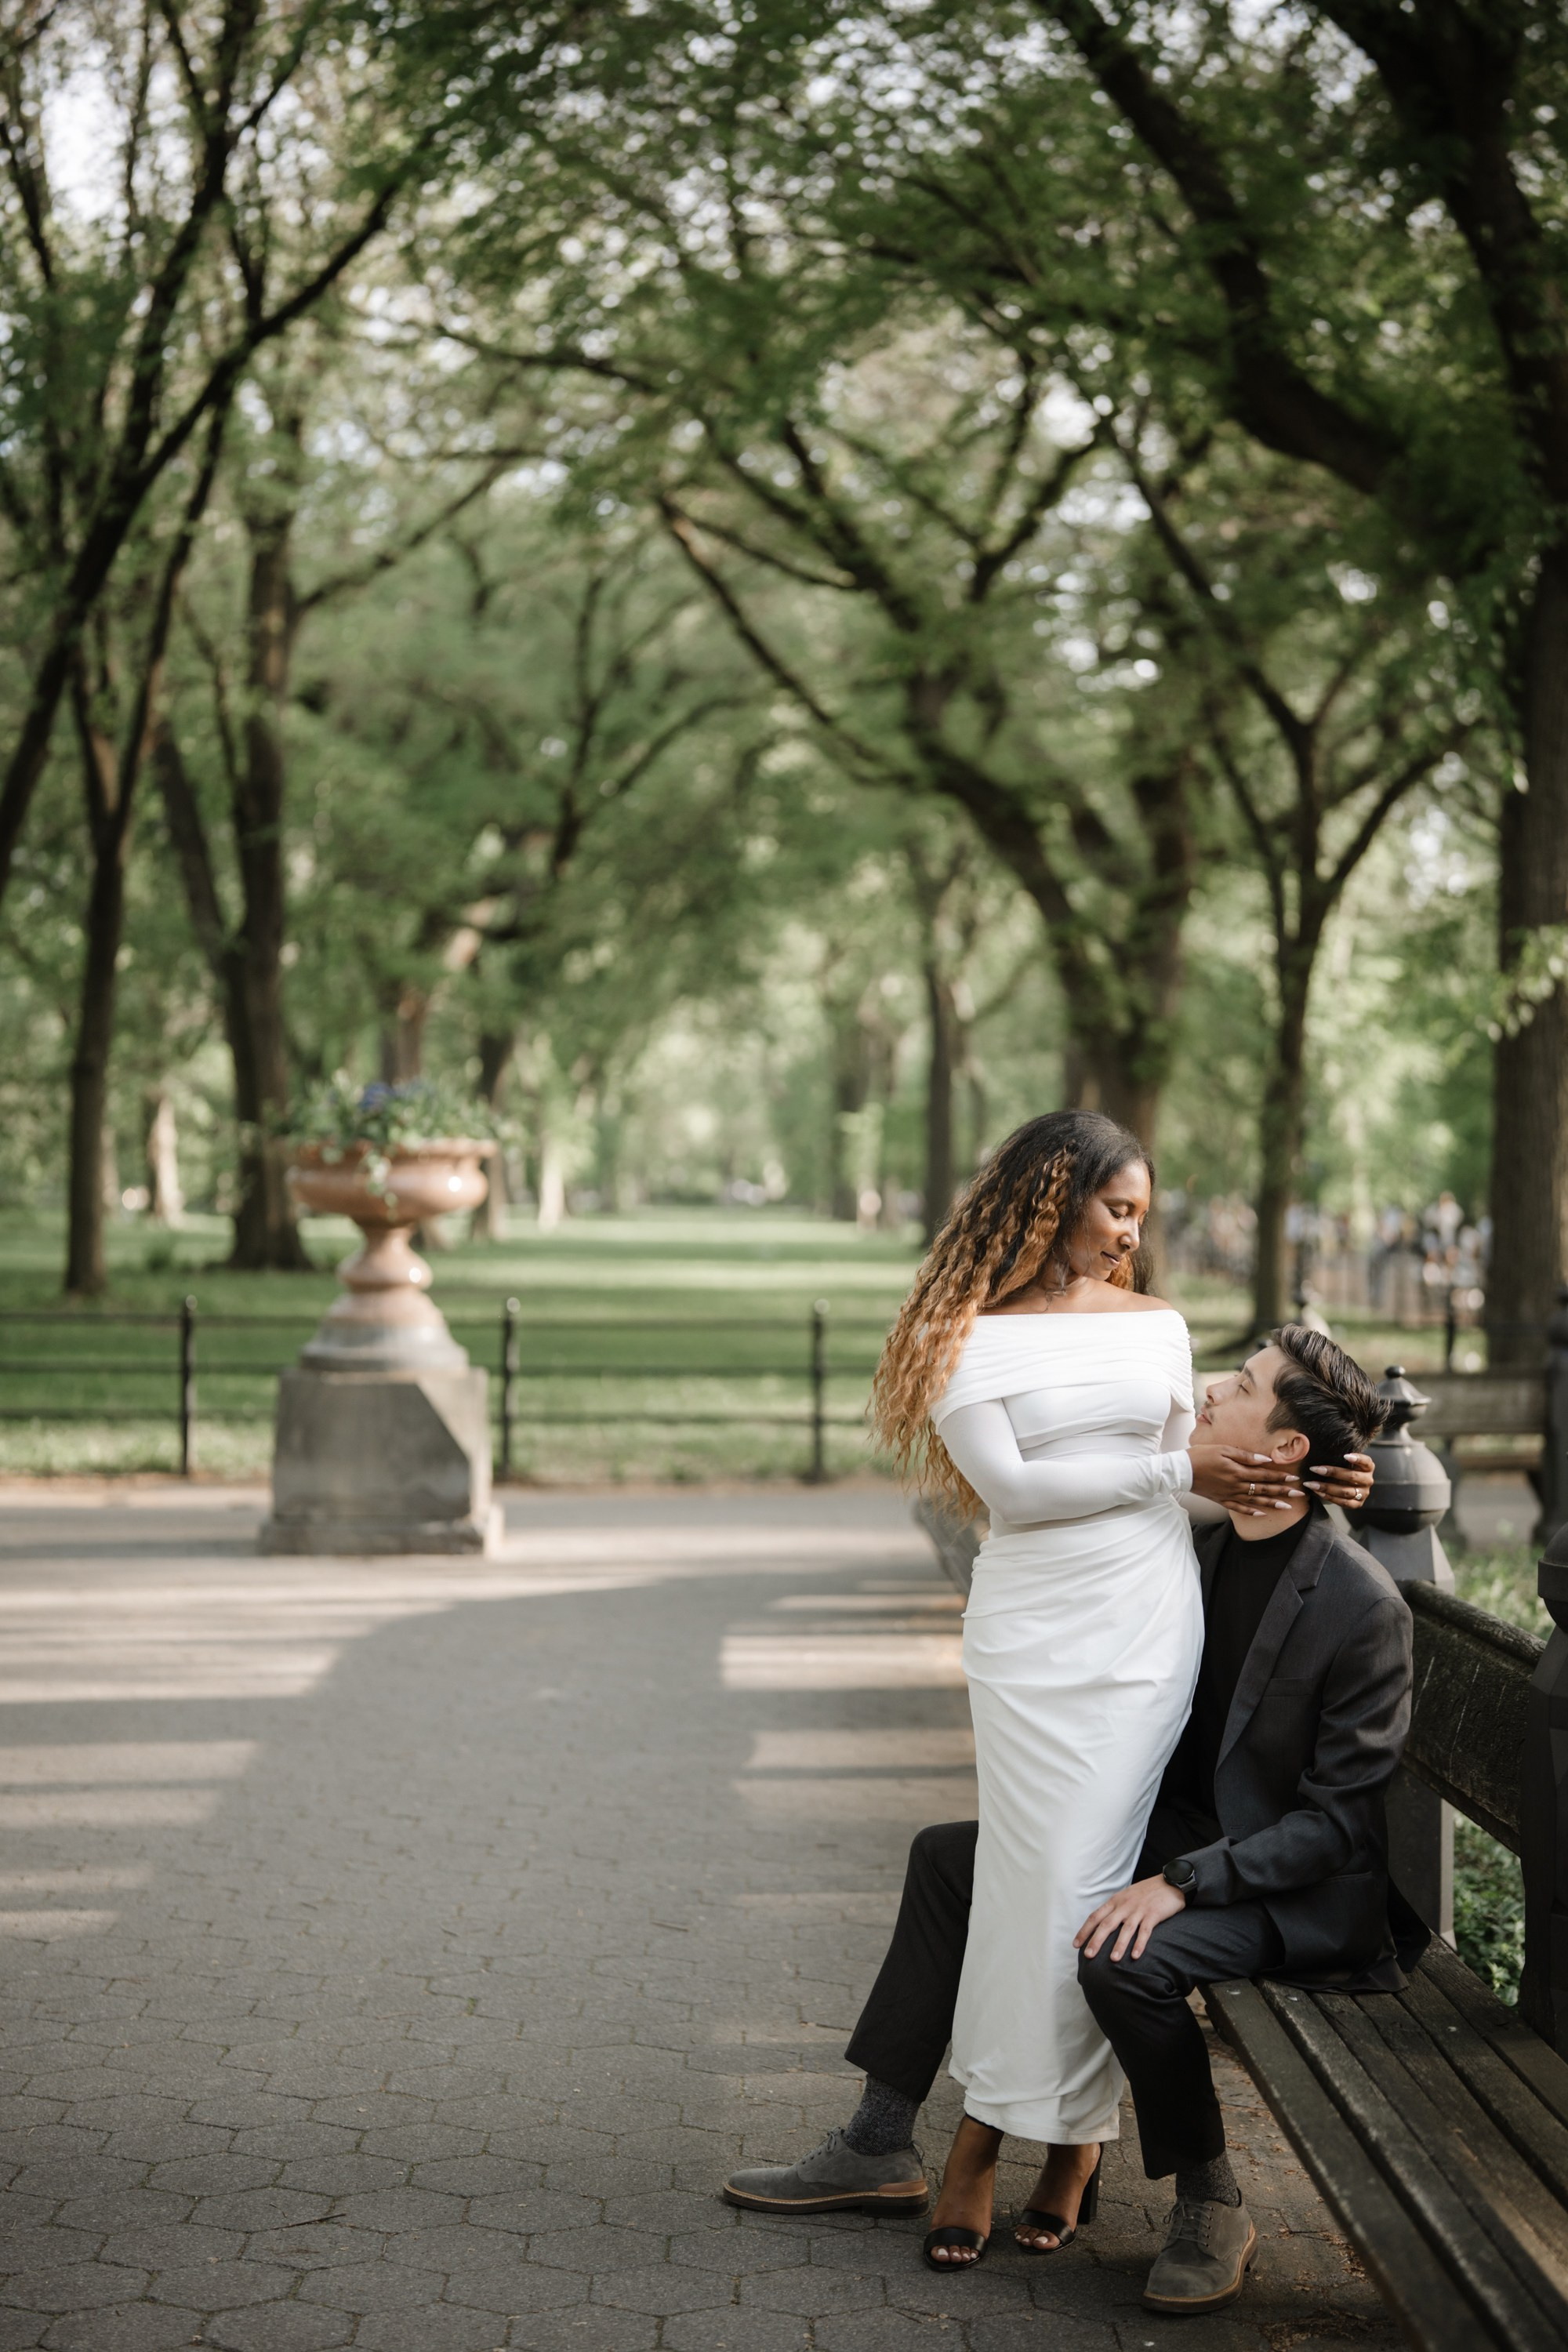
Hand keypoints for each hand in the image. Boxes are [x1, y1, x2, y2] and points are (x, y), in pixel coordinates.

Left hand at [1076, 1874, 1186, 1961]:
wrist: (1169, 1882)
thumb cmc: (1147, 1892)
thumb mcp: (1127, 1896)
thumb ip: (1116, 1909)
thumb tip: (1103, 1924)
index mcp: (1116, 1901)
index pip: (1096, 1916)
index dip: (1085, 1931)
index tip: (1076, 1944)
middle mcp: (1124, 1905)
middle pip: (1107, 1924)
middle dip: (1096, 1940)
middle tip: (1088, 1956)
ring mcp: (1139, 1910)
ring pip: (1126, 1929)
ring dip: (1119, 1945)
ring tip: (1113, 1960)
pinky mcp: (1153, 1914)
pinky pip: (1145, 1931)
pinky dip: (1140, 1943)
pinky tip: (1135, 1956)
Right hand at [1188, 1444, 1302, 1515]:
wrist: (1181, 1471)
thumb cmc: (1201, 1455)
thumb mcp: (1223, 1449)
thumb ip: (1244, 1456)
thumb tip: (1264, 1460)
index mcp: (1238, 1471)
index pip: (1264, 1475)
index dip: (1280, 1477)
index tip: (1294, 1479)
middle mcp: (1236, 1485)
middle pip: (1263, 1489)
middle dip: (1282, 1491)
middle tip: (1298, 1494)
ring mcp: (1229, 1495)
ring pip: (1255, 1501)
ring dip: (1272, 1503)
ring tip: (1286, 1507)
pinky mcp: (1222, 1500)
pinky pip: (1239, 1509)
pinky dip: (1251, 1512)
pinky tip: (1262, 1514)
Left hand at [1305, 1450, 1374, 1510]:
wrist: (1346, 1485)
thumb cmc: (1343, 1468)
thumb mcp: (1344, 1461)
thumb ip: (1338, 1455)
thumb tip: (1317, 1444)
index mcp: (1368, 1467)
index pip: (1366, 1461)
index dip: (1357, 1458)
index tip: (1345, 1455)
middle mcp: (1368, 1480)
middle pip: (1352, 1476)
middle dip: (1332, 1472)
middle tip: (1314, 1469)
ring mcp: (1364, 1493)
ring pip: (1345, 1491)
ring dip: (1326, 1487)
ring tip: (1311, 1483)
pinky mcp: (1357, 1504)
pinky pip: (1343, 1502)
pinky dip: (1329, 1497)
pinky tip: (1317, 1492)